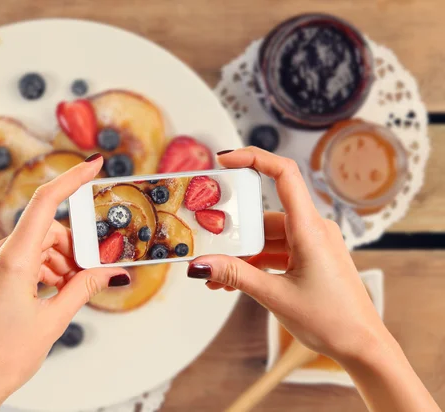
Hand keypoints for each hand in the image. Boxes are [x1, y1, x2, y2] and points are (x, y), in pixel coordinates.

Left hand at [0, 154, 129, 411]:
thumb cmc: (3, 357)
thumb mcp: (53, 320)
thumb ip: (84, 288)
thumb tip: (111, 272)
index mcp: (12, 260)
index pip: (44, 203)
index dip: (72, 179)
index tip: (93, 165)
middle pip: (47, 230)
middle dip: (73, 247)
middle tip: (91, 272)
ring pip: (37, 245)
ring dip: (60, 261)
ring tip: (71, 289)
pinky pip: (25, 257)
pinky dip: (45, 268)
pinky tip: (55, 290)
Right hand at [187, 147, 380, 359]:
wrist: (362, 346)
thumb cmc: (332, 320)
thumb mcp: (275, 296)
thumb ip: (235, 275)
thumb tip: (200, 265)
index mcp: (310, 228)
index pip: (284, 174)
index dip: (254, 158)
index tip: (225, 161)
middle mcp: (313, 229)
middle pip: (264, 215)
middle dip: (234, 233)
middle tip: (207, 243)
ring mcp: (312, 243)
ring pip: (268, 237)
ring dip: (242, 255)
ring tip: (217, 277)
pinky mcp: (310, 258)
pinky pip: (276, 251)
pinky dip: (256, 263)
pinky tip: (233, 282)